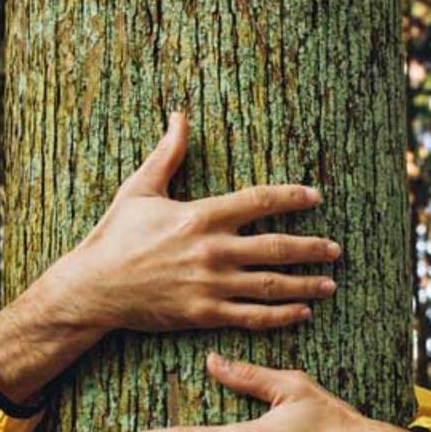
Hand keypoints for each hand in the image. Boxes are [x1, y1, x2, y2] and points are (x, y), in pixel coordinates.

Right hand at [0, 113, 342, 405]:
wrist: (94, 287)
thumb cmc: (115, 236)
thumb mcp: (140, 189)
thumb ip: (167, 154)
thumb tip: (179, 115)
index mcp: (201, 215)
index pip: (258, 201)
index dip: (291, 197)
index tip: (314, 197)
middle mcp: (212, 249)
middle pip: (277, 247)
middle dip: (311, 248)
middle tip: (335, 249)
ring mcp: (211, 284)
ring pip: (271, 285)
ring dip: (305, 285)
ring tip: (329, 285)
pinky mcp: (205, 313)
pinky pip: (252, 315)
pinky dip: (280, 316)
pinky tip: (301, 313)